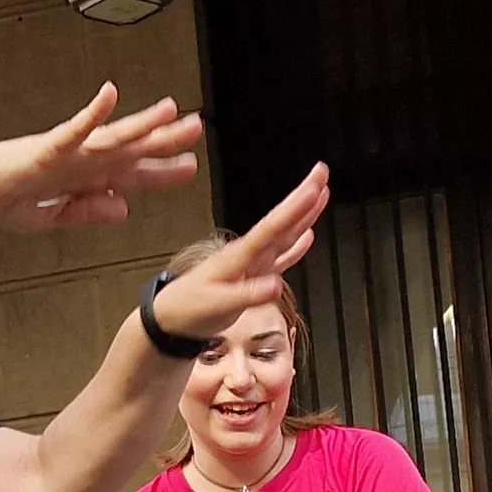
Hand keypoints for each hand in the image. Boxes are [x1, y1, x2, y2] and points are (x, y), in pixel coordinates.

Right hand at [0, 87, 206, 231]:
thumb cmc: (3, 200)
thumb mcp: (53, 219)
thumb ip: (88, 212)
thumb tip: (124, 208)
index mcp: (84, 180)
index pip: (131, 176)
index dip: (162, 173)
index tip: (190, 167)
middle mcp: (83, 162)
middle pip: (132, 150)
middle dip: (166, 141)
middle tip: (197, 127)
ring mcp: (68, 152)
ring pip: (114, 136)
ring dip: (143, 124)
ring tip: (172, 111)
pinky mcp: (48, 147)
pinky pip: (74, 129)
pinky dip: (93, 113)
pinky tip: (110, 94)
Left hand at [143, 166, 332, 342]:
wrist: (170, 319)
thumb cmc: (188, 310)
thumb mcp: (218, 305)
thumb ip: (248, 295)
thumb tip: (277, 285)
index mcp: (239, 256)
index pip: (272, 226)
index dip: (295, 208)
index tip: (314, 187)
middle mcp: (247, 254)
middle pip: (281, 221)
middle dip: (303, 197)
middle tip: (321, 172)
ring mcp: (250, 264)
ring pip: (283, 234)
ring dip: (303, 214)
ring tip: (321, 194)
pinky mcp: (251, 276)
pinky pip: (279, 258)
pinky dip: (295, 247)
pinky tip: (307, 237)